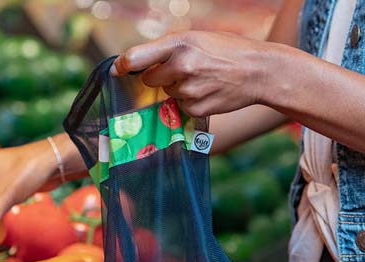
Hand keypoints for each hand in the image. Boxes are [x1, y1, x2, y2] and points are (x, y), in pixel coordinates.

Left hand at [111, 31, 273, 116]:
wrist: (259, 71)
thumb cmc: (225, 50)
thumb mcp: (196, 38)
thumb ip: (166, 49)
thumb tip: (132, 64)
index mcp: (180, 43)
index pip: (135, 57)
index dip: (122, 65)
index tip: (117, 70)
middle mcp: (181, 66)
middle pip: (149, 79)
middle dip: (158, 76)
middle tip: (181, 69)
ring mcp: (188, 90)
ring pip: (166, 93)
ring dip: (177, 88)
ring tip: (202, 78)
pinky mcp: (194, 108)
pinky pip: (179, 106)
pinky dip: (188, 101)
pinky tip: (207, 91)